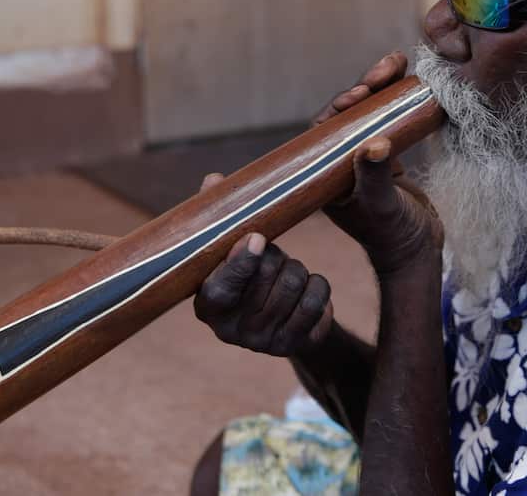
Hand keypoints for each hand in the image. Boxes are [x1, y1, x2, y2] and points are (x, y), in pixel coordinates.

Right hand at [193, 174, 333, 356]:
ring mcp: (264, 342)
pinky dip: (318, 286)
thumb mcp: (229, 249)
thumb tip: (213, 181)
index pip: (222, 287)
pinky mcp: (295, 345)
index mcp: (207, 305)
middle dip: (276, 255)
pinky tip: (307, 287)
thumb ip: (220, 218)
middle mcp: (232, 331)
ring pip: (296, 284)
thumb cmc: (248, 274)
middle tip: (272, 253)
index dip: (241, 262)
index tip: (257, 237)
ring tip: (287, 270)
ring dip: (298, 267)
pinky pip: (318, 302)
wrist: (279, 321)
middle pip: (269, 275)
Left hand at [314, 52, 442, 275]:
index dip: (340, 106)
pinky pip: (388, 121)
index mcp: (325, 172)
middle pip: (348, 113)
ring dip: (383, 87)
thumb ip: (375, 178)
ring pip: (369, 112)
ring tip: (401, 63)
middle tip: (391, 64)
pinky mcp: (385, 155)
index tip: (361, 93)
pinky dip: (399, 102)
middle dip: (367, 86)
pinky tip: (413, 83)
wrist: (417, 253)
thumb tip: (374, 146)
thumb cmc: (394, 235)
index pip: (325, 128)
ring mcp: (362, 155)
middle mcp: (340, 160)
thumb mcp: (383, 207)